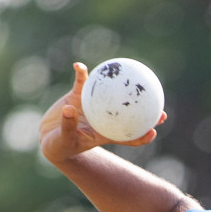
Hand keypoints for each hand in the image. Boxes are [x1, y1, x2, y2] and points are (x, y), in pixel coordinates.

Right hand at [39, 62, 167, 165]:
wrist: (49, 138)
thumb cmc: (59, 145)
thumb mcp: (63, 138)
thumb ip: (68, 125)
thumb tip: (69, 109)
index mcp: (103, 134)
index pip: (128, 137)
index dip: (142, 136)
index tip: (154, 131)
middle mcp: (104, 118)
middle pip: (129, 115)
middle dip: (147, 112)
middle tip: (161, 106)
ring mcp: (93, 106)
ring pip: (112, 94)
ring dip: (122, 84)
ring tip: (131, 71)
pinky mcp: (79, 96)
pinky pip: (82, 82)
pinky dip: (81, 73)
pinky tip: (78, 66)